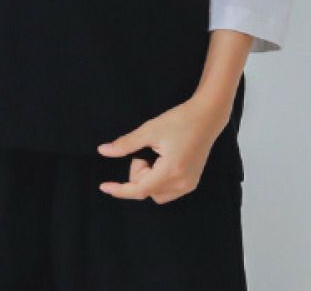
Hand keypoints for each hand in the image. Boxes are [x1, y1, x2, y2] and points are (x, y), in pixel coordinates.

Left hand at [96, 97, 228, 203]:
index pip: (139, 190)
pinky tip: (163, 160)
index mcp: (170, 172)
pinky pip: (168, 190)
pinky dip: (159, 179)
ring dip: (149, 178)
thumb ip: (126, 144)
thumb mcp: (150, 129)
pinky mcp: (192, 182)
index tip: (103, 186)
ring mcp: (189, 185)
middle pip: (147, 190)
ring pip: (157, 193)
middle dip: (140, 172)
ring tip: (156, 154)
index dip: (120, 189)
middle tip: (147, 150)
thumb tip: (103, 151)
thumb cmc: (179, 120)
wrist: (207, 116)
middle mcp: (181, 184)